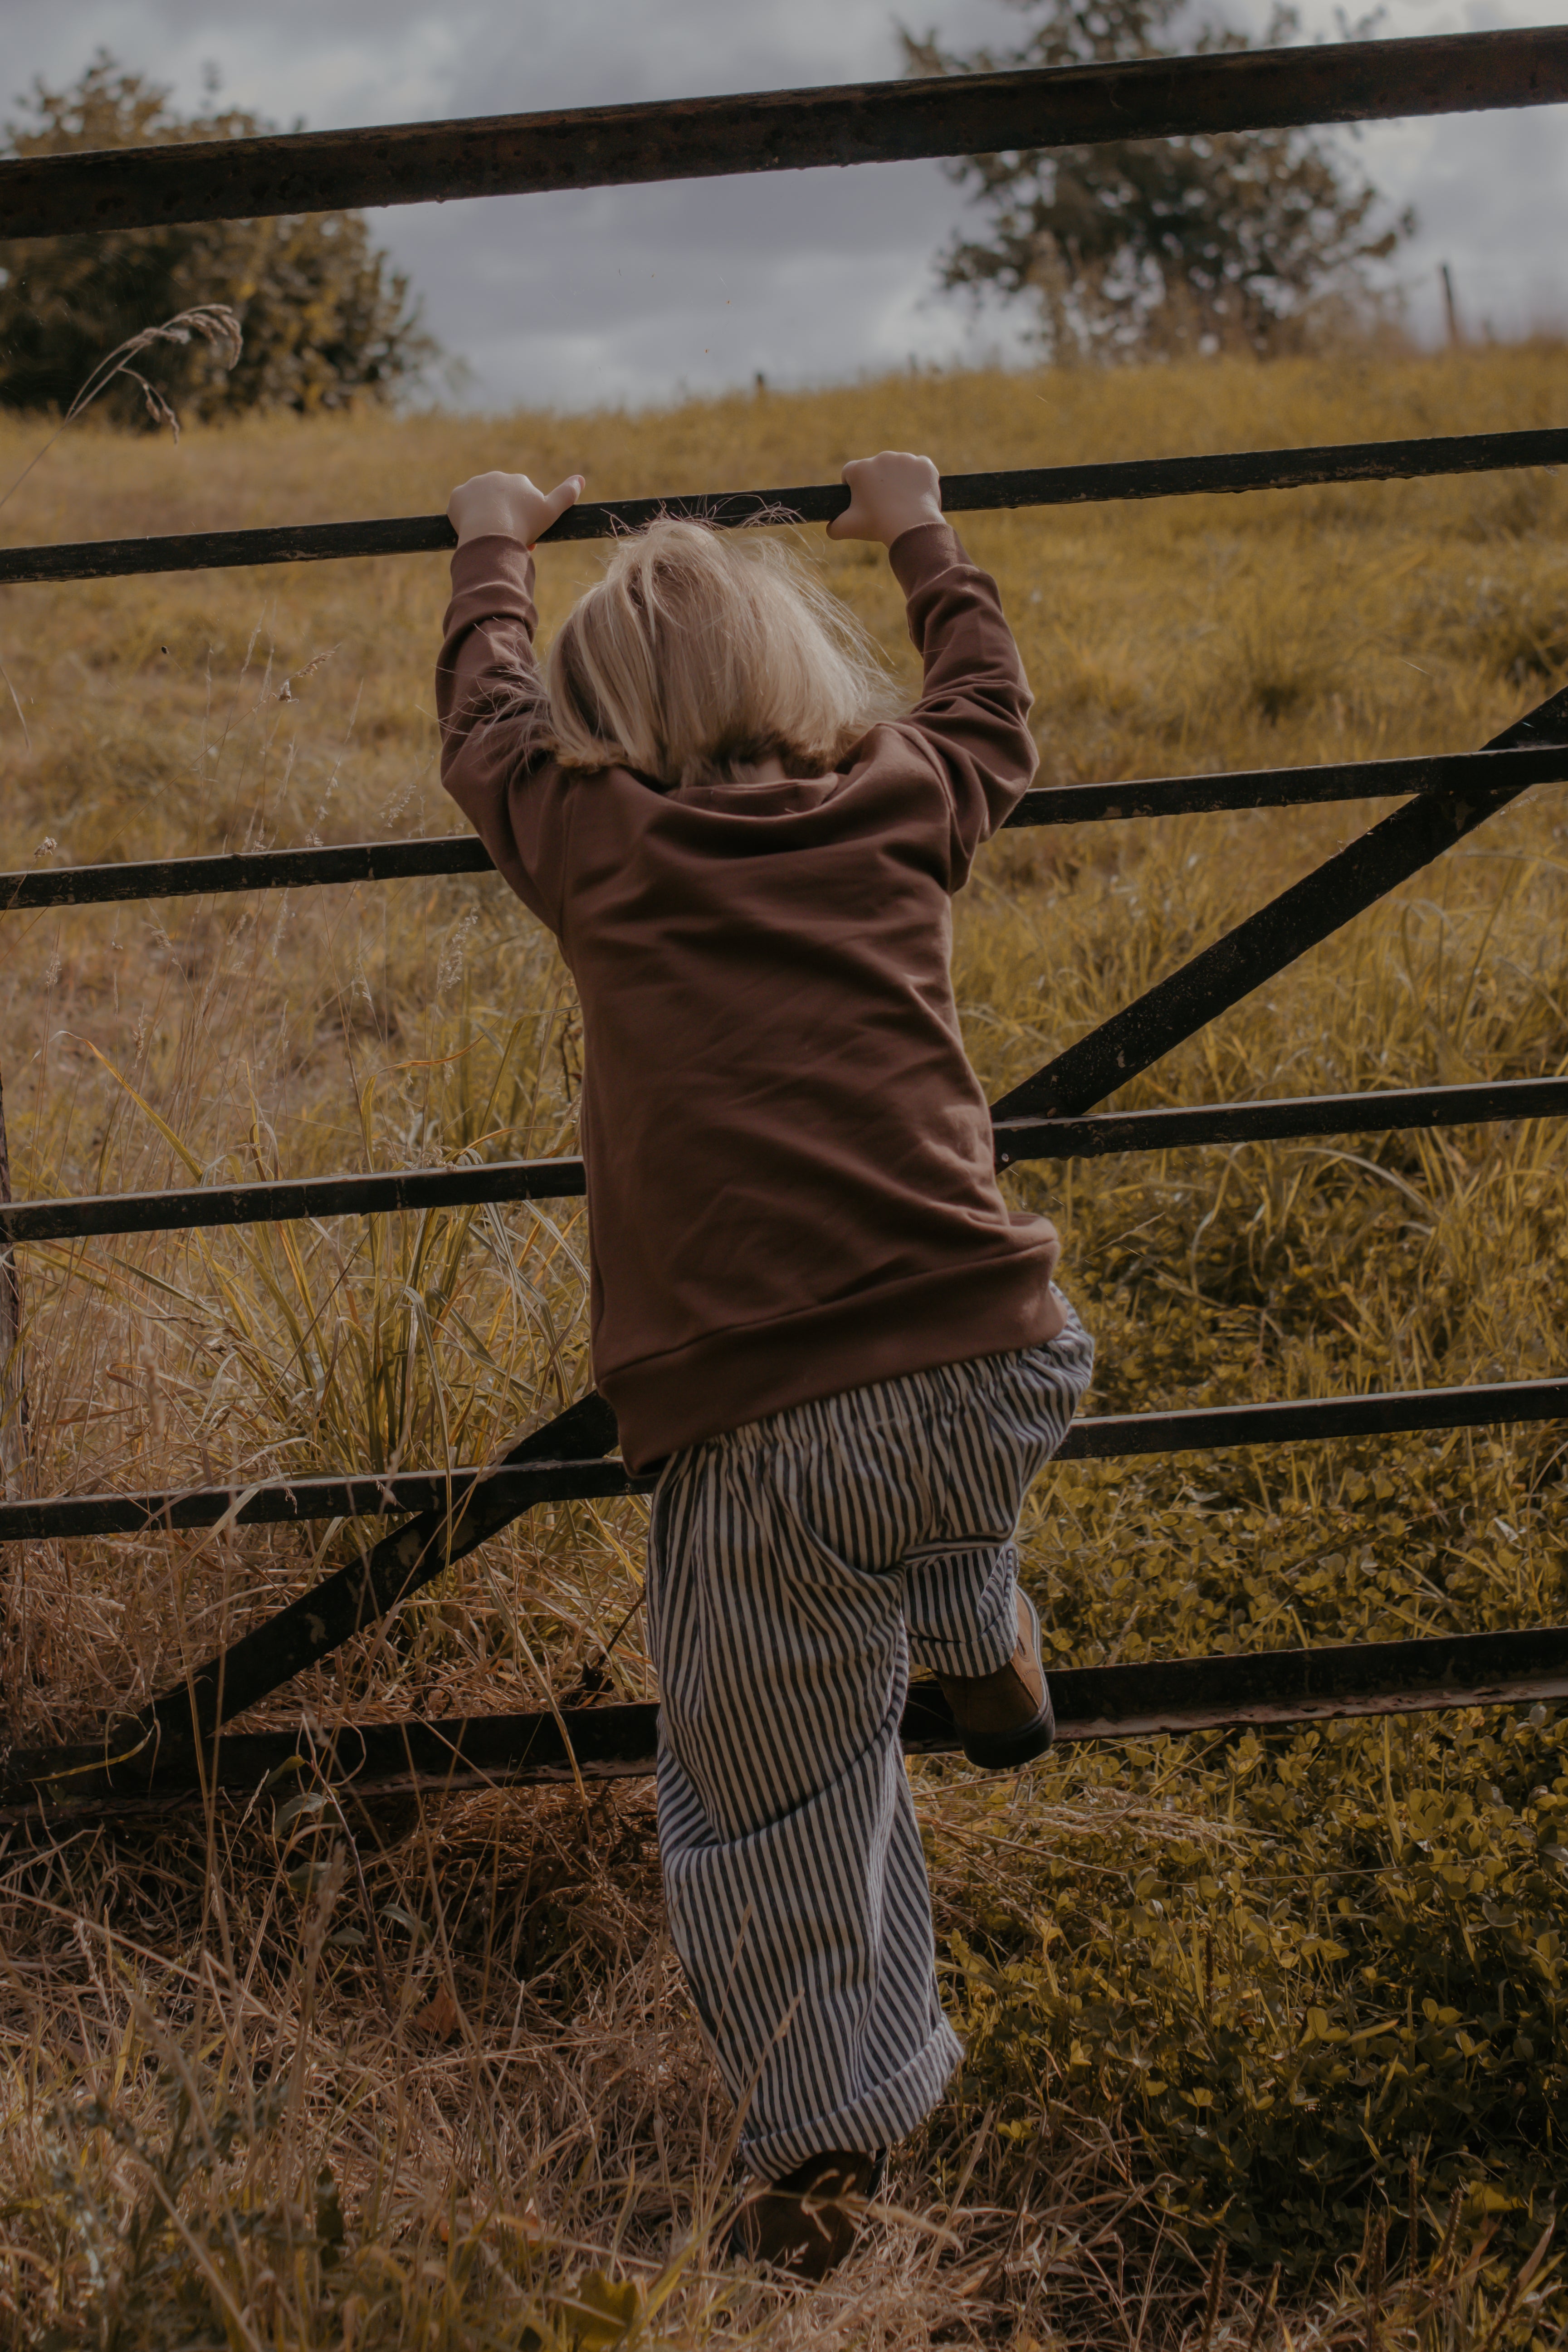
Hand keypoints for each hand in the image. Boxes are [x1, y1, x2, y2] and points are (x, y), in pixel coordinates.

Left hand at [447, 470, 583, 547]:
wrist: (491, 532)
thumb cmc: (524, 524)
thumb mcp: (551, 512)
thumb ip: (566, 495)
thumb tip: (581, 478)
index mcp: (518, 481)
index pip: (522, 501)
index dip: (525, 520)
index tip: (525, 535)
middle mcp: (496, 477)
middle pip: (501, 503)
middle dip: (506, 520)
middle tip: (508, 541)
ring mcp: (475, 485)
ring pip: (482, 505)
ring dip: (486, 519)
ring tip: (490, 538)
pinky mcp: (457, 496)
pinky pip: (462, 508)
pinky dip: (466, 519)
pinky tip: (472, 531)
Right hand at [827, 450, 942, 546]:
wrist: (912, 527)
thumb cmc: (878, 525)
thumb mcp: (849, 528)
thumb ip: (833, 527)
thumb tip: (830, 527)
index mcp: (860, 468)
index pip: (850, 473)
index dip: (853, 487)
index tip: (861, 501)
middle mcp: (881, 457)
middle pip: (876, 470)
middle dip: (877, 484)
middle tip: (884, 506)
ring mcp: (905, 458)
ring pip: (898, 469)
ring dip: (898, 481)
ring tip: (901, 503)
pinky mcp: (924, 464)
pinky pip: (919, 469)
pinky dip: (918, 480)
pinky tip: (917, 496)